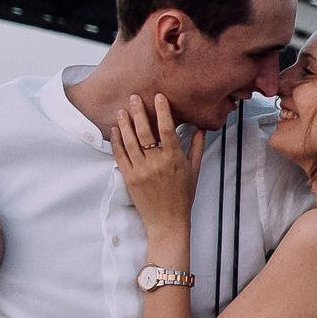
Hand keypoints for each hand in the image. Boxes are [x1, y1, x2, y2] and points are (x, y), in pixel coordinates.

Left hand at [112, 94, 203, 229]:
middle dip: (139, 112)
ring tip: (122, 110)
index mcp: (174, 159)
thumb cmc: (183, 196)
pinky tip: (116, 130)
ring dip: (125, 123)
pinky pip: (120, 155)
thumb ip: (196, 147)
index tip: (158, 97)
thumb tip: (200, 128)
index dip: (162, 111)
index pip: (167, 129)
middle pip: (145, 131)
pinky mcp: (129, 178)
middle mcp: (156, 163)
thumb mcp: (194, 170)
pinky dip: (117, 141)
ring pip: (130, 141)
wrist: (167, 221)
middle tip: (134, 97)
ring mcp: (141, 170)